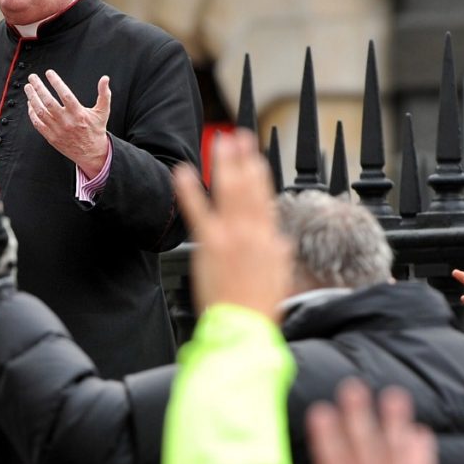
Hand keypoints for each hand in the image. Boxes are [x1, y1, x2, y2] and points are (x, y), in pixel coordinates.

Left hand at [25, 70, 109, 177]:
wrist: (91, 153)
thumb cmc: (95, 131)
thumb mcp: (103, 112)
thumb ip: (104, 94)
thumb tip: (105, 79)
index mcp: (78, 113)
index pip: (65, 94)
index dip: (56, 82)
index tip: (49, 73)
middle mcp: (66, 121)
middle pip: (48, 101)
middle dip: (38, 87)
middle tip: (32, 78)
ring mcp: (57, 130)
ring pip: (40, 112)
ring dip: (32, 98)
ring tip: (28, 88)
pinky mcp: (51, 137)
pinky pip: (38, 124)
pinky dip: (32, 113)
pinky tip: (30, 104)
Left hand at [172, 130, 291, 320]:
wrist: (245, 326)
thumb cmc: (260, 306)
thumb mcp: (280, 275)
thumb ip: (277, 251)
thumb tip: (278, 240)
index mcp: (269, 237)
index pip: (264, 197)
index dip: (258, 173)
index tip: (254, 156)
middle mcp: (252, 231)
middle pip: (248, 186)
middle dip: (243, 159)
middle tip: (238, 137)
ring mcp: (231, 235)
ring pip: (230, 191)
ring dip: (225, 164)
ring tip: (220, 142)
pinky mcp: (210, 243)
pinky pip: (198, 210)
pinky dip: (189, 190)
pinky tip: (183, 172)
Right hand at [301, 380, 439, 463]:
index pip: (332, 458)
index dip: (326, 432)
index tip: (321, 408)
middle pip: (363, 446)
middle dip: (357, 415)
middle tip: (353, 387)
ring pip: (394, 452)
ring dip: (393, 422)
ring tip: (392, 396)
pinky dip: (422, 451)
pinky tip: (420, 431)